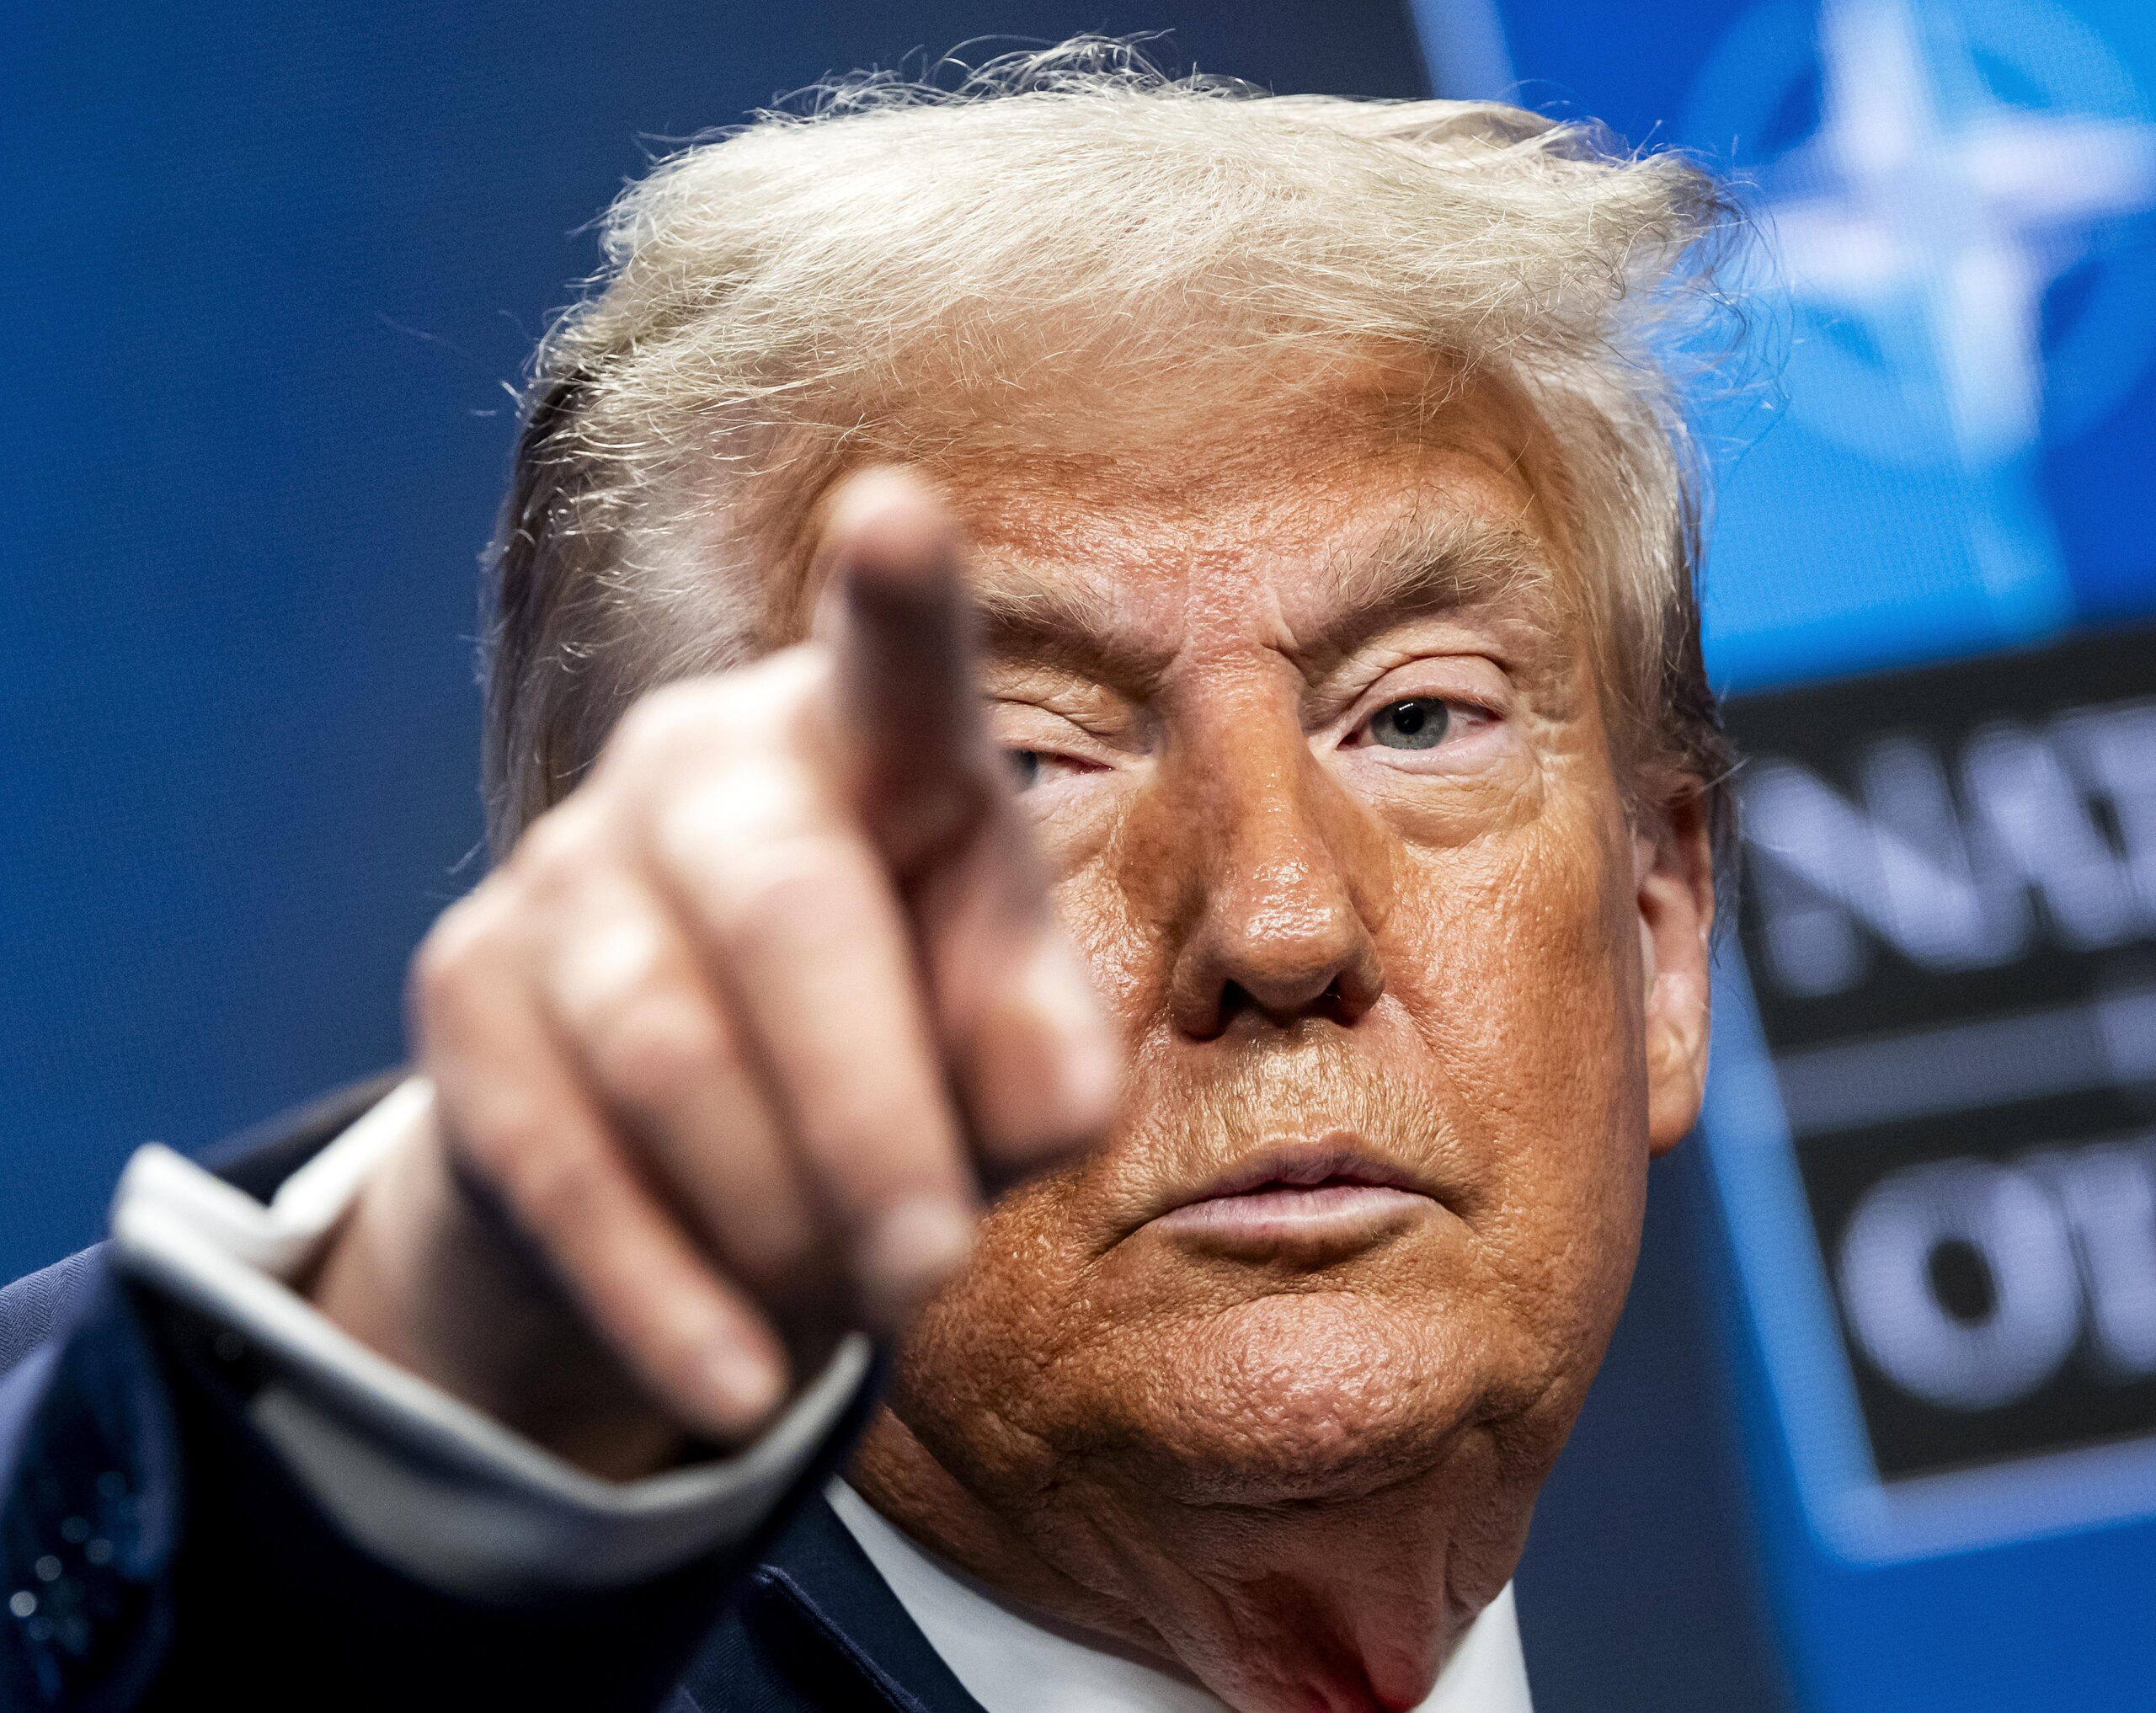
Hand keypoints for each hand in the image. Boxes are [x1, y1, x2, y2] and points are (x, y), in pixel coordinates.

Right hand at [309, 471, 1118, 1474]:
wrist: (697, 1138)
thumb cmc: (900, 1051)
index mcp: (870, 746)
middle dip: (868, 1117)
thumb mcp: (998, 1049)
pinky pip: (554, 1157)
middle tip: (934, 1271)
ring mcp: (567, 866)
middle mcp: (702, 768)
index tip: (898, 510)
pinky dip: (659, 1289)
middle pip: (782, 917)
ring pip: (663, 1049)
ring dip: (776, 1210)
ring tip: (863, 1310)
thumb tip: (1048, 1102)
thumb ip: (1043, 1049)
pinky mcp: (466, 991)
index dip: (898, 599)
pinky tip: (733, 1384)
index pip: (896, 668)